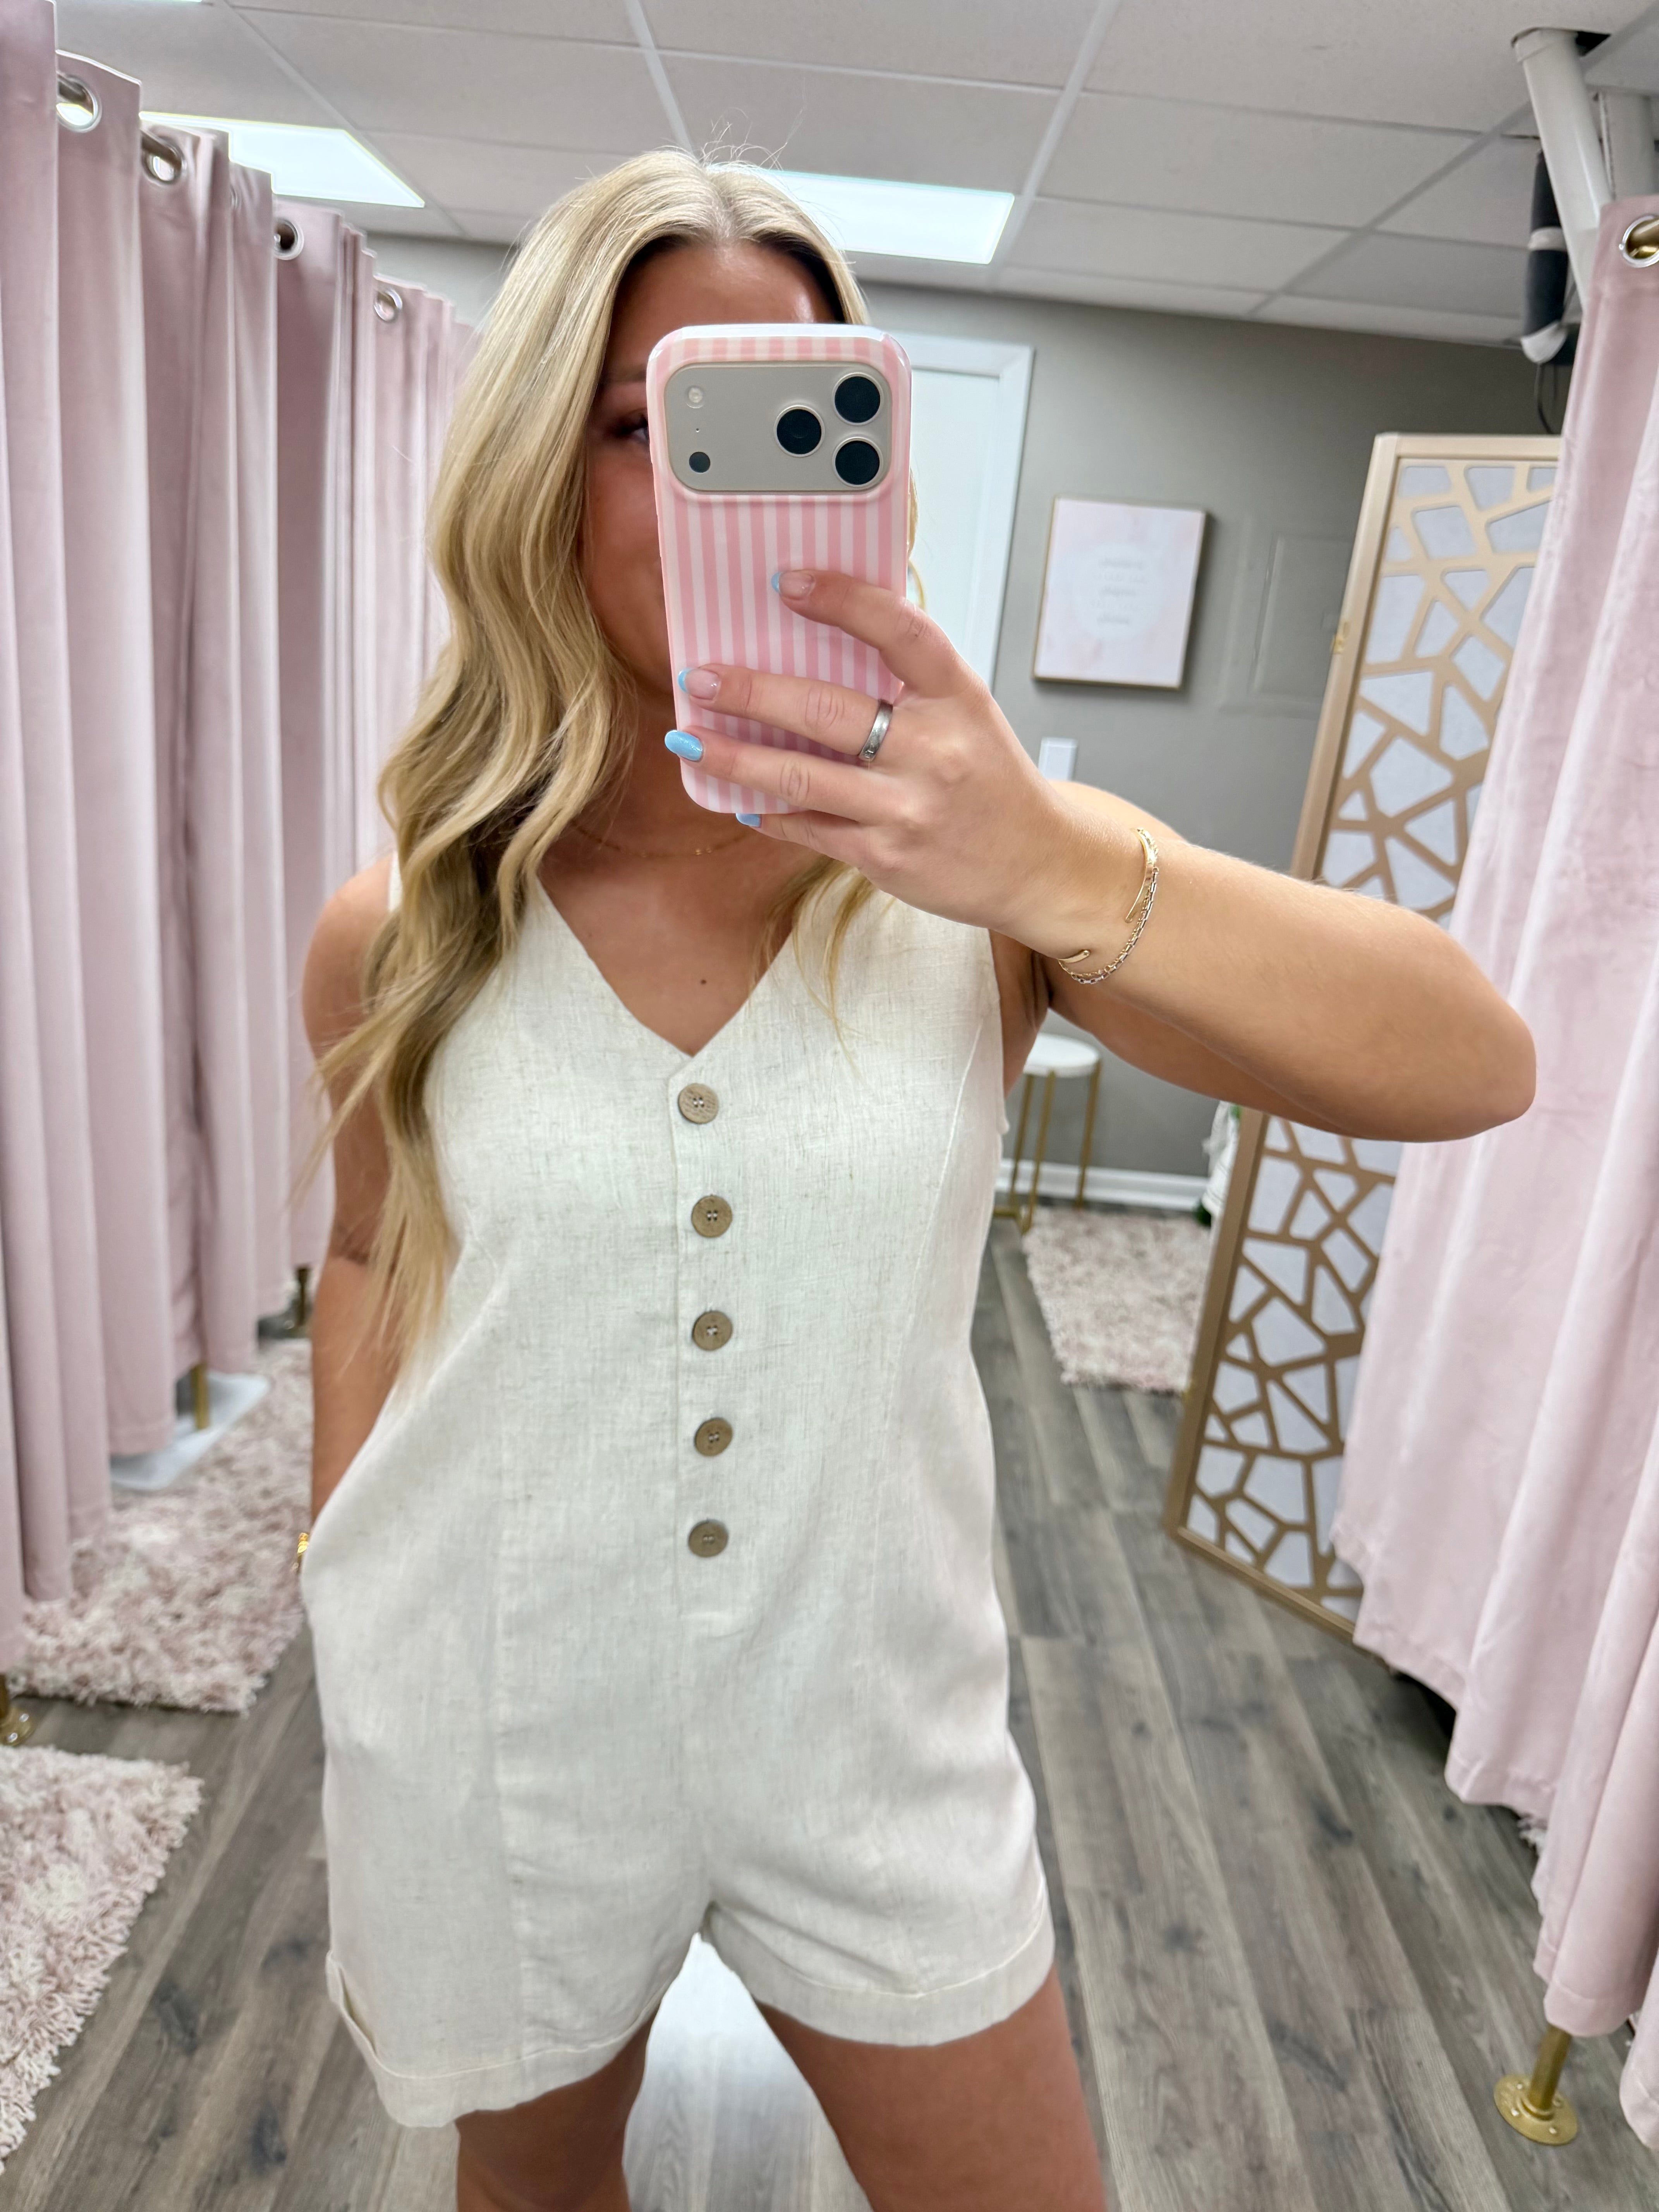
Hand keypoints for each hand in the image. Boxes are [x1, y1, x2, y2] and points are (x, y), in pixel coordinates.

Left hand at [667, 568, 1140, 952]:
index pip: (900, 632)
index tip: (788, 581)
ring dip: (733, 757)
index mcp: (959, 698)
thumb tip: (817, 641)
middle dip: (752, 692)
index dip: (842, 601)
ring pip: (800, 777)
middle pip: (826, 710)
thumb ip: (908, 682)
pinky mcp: (885, 857)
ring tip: (689, 739)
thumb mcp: (968, 713)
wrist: (1039, 865)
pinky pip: (808, 828)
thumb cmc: (992, 781)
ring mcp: (906, 809)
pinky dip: (766, 811)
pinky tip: (733, 796)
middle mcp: (933, 751)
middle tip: (701, 676)